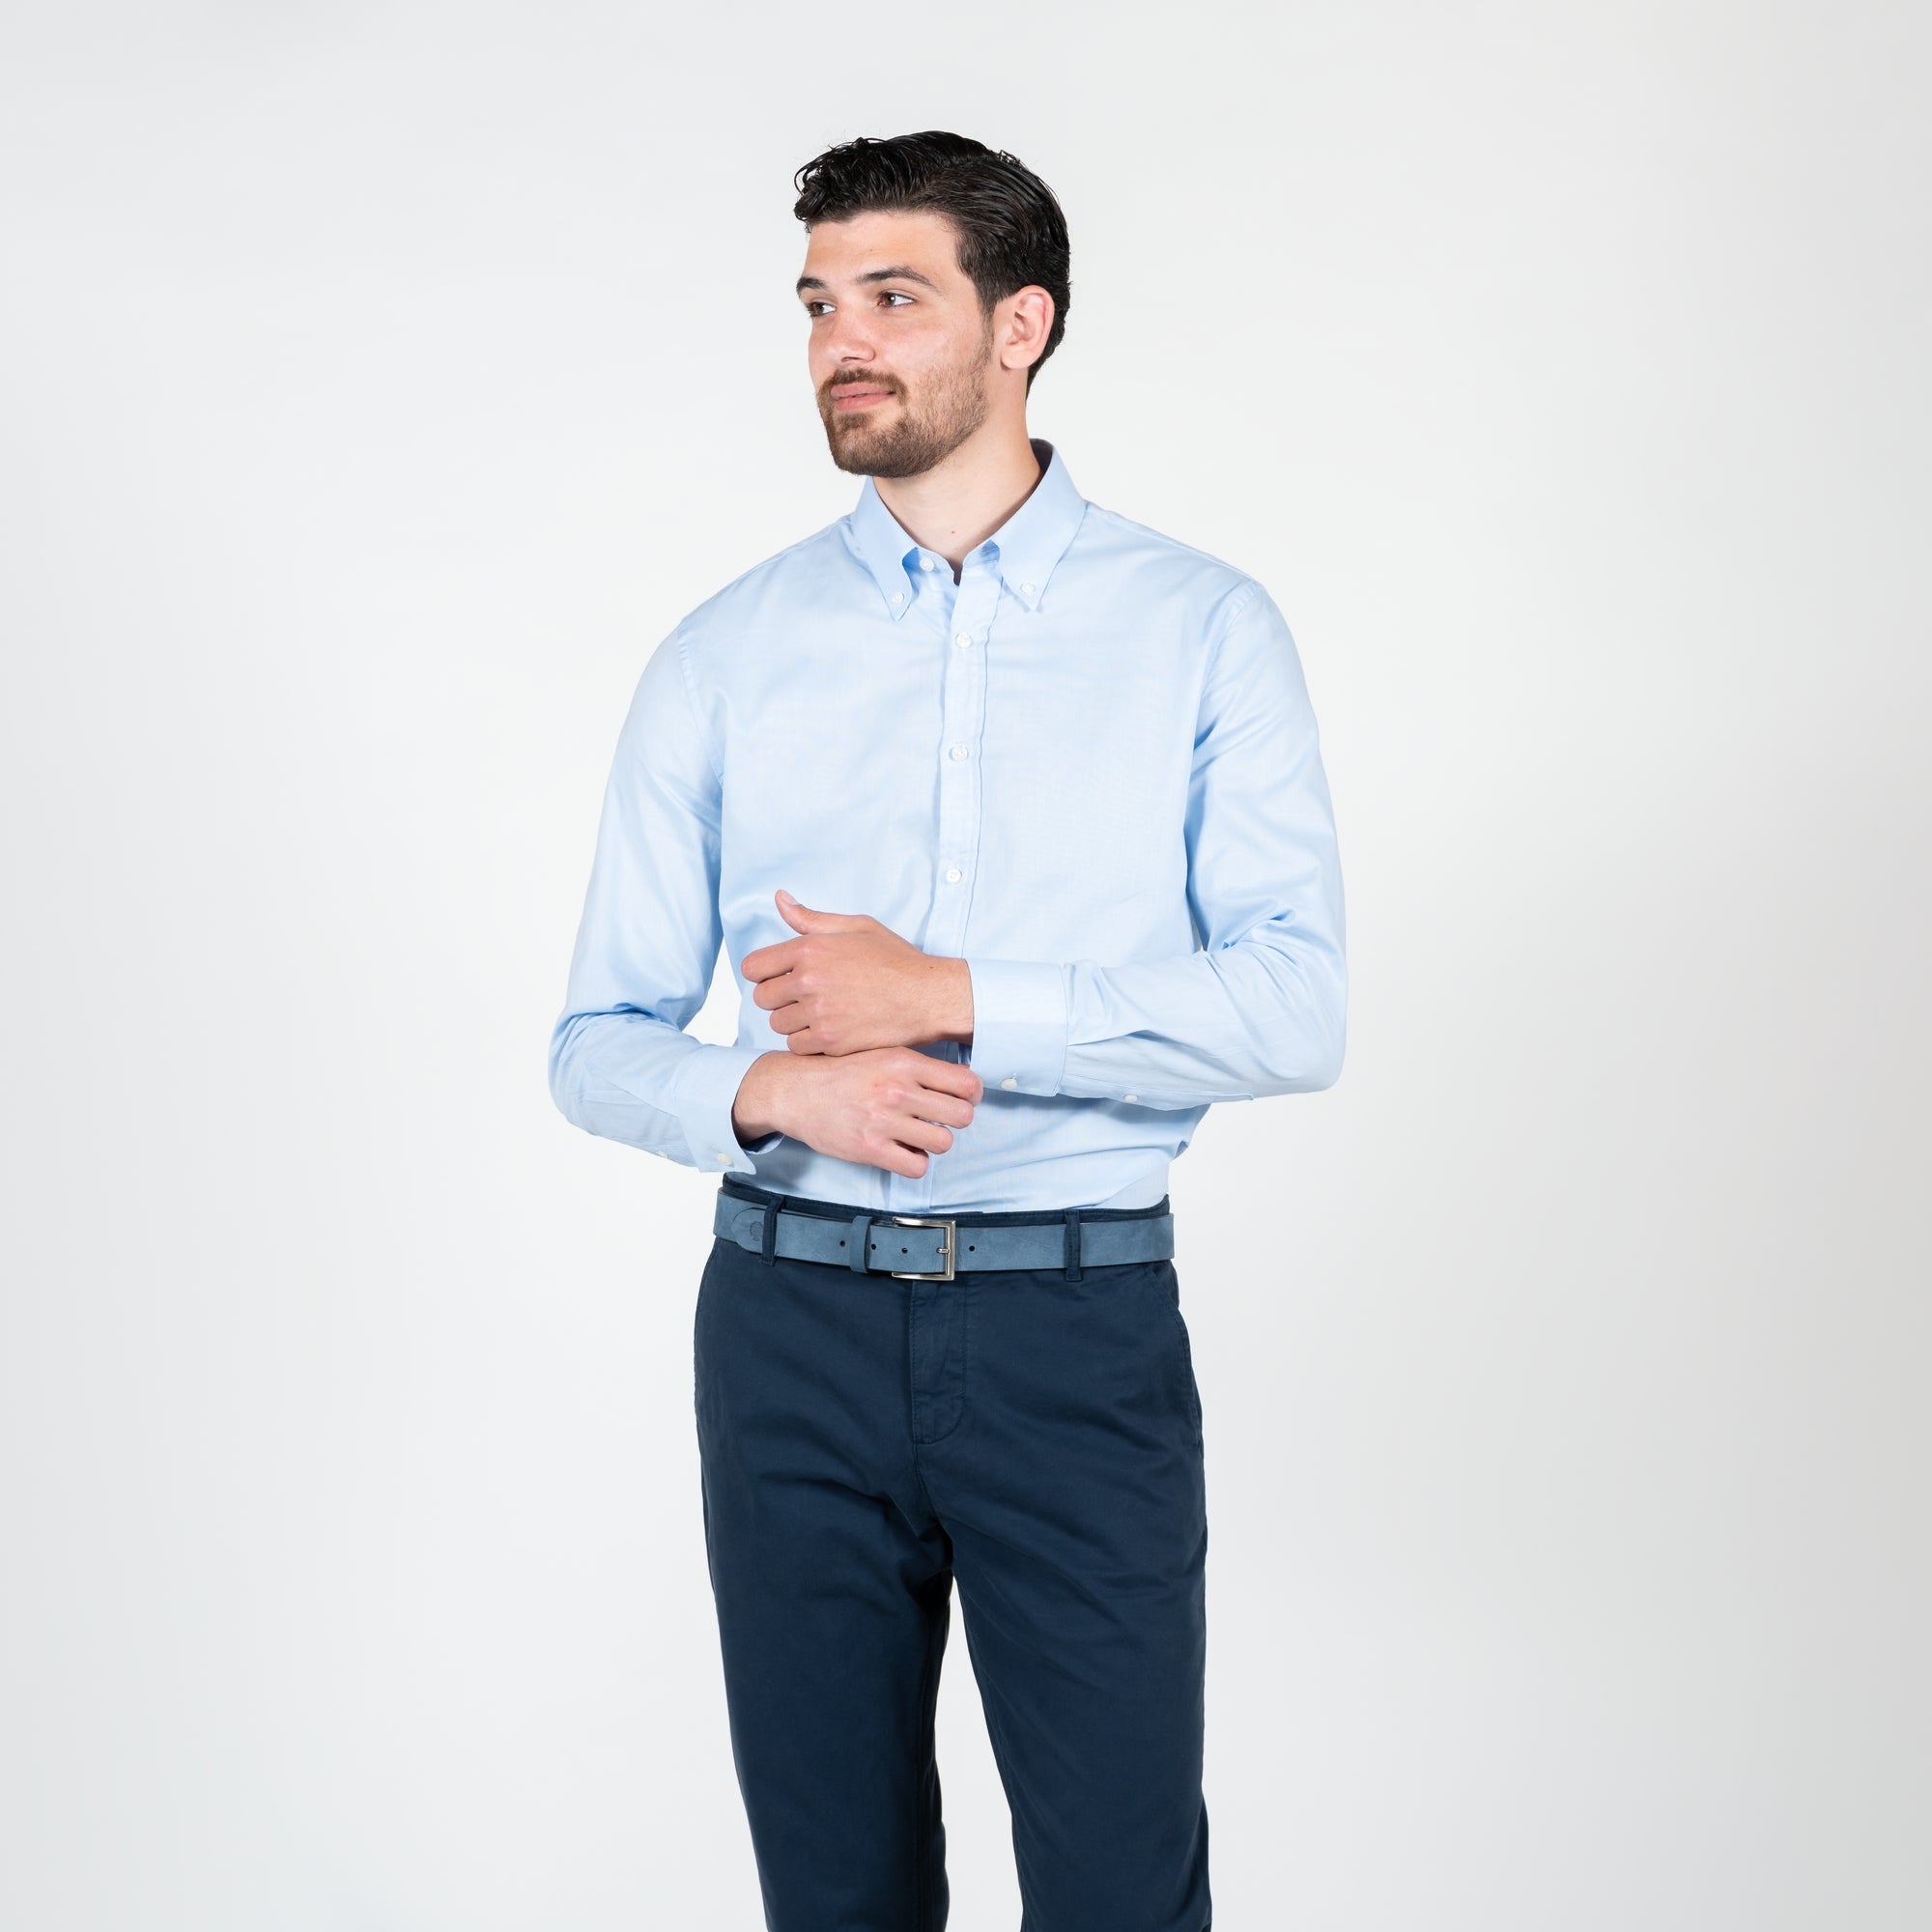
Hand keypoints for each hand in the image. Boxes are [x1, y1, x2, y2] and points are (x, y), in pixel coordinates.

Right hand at [732, 1048, 982, 1179]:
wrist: (795, 1091)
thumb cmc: (841, 1073)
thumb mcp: (881, 1054)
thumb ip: (918, 1066)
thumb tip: (961, 1082)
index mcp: (904, 1062)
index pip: (966, 1083)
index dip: (971, 1095)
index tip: (964, 1099)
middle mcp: (897, 1090)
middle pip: (962, 1115)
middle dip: (955, 1119)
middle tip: (940, 1119)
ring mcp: (884, 1121)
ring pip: (943, 1142)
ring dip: (935, 1142)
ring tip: (919, 1135)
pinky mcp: (870, 1149)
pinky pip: (917, 1166)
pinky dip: (915, 1162)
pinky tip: (903, 1150)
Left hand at [741, 889, 972, 1054]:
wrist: (928, 997)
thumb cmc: (896, 960)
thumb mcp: (856, 927)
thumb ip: (811, 918)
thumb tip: (779, 898)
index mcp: (810, 949)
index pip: (754, 967)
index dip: (765, 973)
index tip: (781, 977)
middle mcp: (809, 981)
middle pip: (762, 998)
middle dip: (779, 998)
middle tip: (804, 997)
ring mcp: (819, 1013)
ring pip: (778, 1024)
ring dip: (793, 1021)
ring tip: (821, 1013)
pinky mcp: (831, 1041)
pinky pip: (796, 1046)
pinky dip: (808, 1041)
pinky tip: (829, 1029)